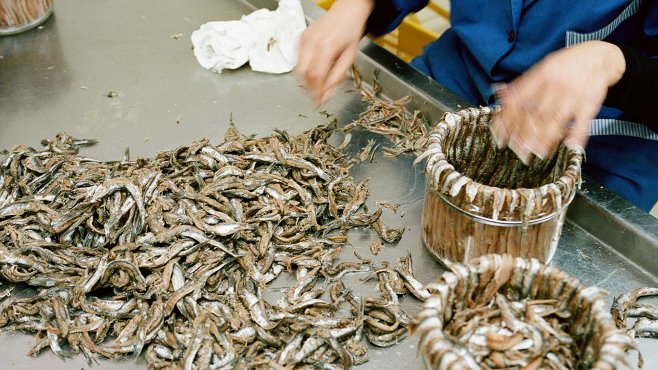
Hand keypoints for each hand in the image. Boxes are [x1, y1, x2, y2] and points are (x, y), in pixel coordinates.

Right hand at [295, 0, 373, 105]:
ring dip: (305, 81)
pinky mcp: (301, 38)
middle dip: (309, 89)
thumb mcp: (349, 58)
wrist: (346, 11)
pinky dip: (303, 70)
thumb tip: (325, 95)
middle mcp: (312, 42)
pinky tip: (314, 71)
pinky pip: (298, 60)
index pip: (316, 77)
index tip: (318, 103)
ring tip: (315, 86)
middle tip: (316, 97)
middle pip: (303, 74)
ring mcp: (304, 39)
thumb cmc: (351, 32)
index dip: (315, 93)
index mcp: (327, 47)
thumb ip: (337, 77)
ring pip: (298, 68)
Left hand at [491, 41, 625, 162]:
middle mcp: (556, 84)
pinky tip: (571, 146)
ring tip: (536, 153)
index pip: (519, 99)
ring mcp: (574, 94)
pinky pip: (583, 120)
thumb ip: (522, 83)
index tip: (501, 135)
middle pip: (536, 113)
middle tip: (517, 150)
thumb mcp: (543, 66)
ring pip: (556, 119)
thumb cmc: (568, 64)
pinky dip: (578, 134)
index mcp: (541, 74)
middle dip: (524, 134)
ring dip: (545, 138)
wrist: (601, 56)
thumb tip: (499, 93)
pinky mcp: (591, 102)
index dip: (508, 118)